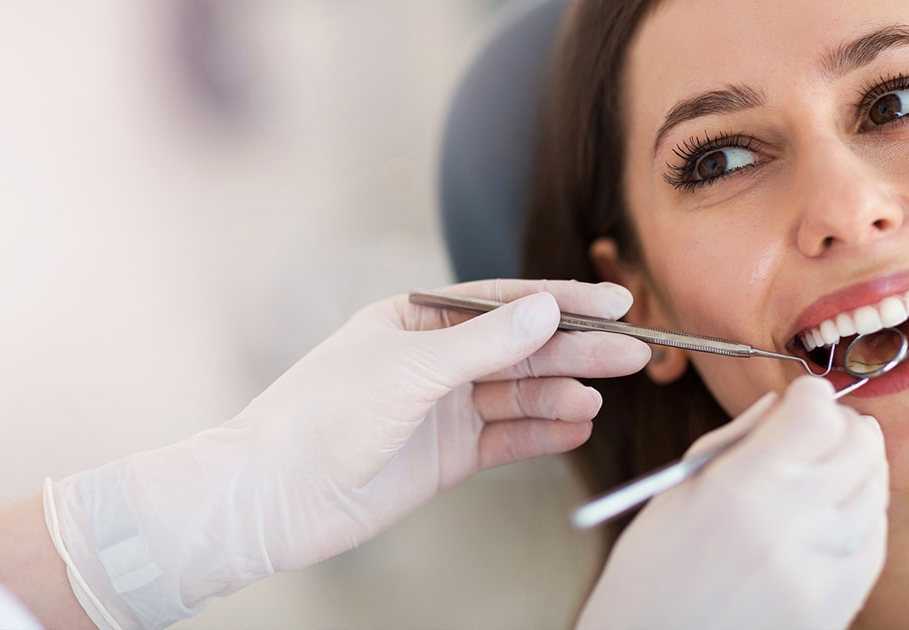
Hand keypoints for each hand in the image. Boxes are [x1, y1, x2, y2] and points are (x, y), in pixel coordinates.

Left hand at [45, 279, 650, 628]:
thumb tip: (546, 310)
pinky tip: (576, 428)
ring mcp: (442, 409)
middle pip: (520, 350)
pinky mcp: (446, 456)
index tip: (614, 304)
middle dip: (576, 351)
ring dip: (562, 394)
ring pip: (517, 396)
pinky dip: (540, 435)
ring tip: (603, 396)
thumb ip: (484, 344)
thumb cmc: (322, 416)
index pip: (504, 303)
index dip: (561, 303)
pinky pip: (505, 440)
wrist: (273, 496)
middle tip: (635, 352)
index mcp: (418, 320)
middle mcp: (434, 361)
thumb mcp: (408, 370)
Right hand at [577, 376, 888, 629]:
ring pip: (875, 489)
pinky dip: (863, 511)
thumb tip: (781, 406)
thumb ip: (733, 442)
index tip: (799, 396)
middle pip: (858, 446)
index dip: (810, 395)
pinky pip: (875, 539)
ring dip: (856, 464)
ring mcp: (822, 573)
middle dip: (841, 423)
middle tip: (817, 424)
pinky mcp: (838, 606)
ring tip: (823, 466)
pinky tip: (832, 509)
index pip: (816, 416)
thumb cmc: (649, 575)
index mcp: (738, 493)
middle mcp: (789, 529)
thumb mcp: (674, 493)